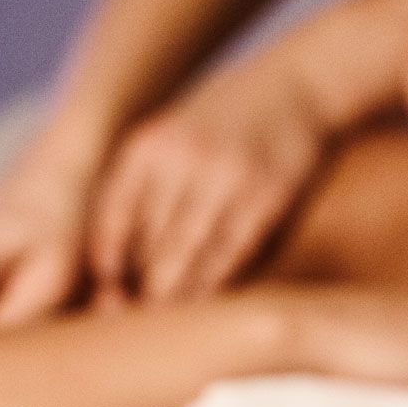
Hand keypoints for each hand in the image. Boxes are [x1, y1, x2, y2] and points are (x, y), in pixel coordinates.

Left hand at [89, 60, 331, 305]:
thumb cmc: (229, 116)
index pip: (112, 219)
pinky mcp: (267, 200)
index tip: (106, 294)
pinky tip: (204, 307)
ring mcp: (226, 180)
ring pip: (185, 258)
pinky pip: (230, 257)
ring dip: (172, 298)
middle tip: (127, 324)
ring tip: (164, 325)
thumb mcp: (174, 131)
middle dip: (135, 291)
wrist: (301, 81)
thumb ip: (146, 184)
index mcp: (148, 146)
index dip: (106, 266)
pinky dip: (213, 288)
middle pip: (146, 246)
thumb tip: (117, 259)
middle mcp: (182, 161)